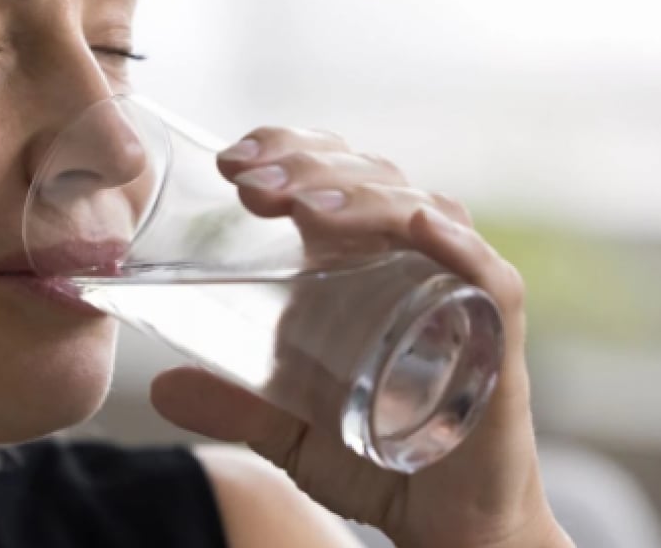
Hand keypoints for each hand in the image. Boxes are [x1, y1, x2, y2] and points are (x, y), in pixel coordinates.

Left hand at [149, 127, 570, 547]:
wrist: (450, 526)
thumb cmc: (382, 458)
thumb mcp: (292, 430)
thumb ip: (238, 405)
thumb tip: (162, 389)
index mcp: (368, 263)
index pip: (336, 176)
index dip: (289, 150)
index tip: (231, 161)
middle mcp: (417, 262)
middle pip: (373, 181)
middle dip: (310, 167)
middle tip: (251, 181)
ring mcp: (460, 293)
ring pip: (421, 211)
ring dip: (361, 197)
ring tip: (301, 207)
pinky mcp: (498, 338)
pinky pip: (488, 277)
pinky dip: (457, 245)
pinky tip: (419, 224)